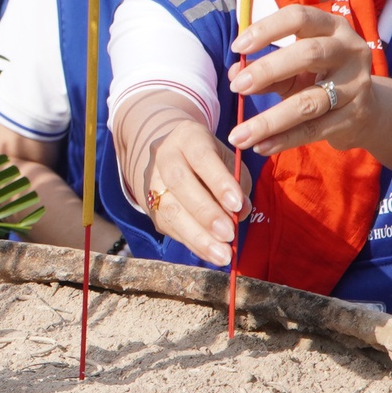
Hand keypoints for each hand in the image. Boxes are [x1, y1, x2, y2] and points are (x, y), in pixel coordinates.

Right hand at [135, 117, 249, 266]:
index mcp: (187, 137)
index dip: (219, 181)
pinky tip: (211, 254)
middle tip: (229, 234)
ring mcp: (152, 182)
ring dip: (198, 236)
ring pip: (170, 210)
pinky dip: (193, 243)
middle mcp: (164, 157)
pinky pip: (170, 227)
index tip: (237, 205)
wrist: (169, 155)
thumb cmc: (209, 159)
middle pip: (180, 183)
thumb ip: (238, 182)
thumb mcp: (227, 160)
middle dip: (206, 212)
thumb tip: (241, 213)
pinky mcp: (150, 207)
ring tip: (222, 254)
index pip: (202, 157)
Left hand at [227, 4, 374, 158]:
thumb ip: (266, 70)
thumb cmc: (321, 80)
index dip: (267, 29)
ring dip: (269, 120)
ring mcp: (356, 84)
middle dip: (267, 70)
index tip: (237, 47)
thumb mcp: (294, 70)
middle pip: (308, 54)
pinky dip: (284, 139)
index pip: (299, 17)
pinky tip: (261, 145)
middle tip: (236, 87)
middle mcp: (350, 51)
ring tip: (239, 135)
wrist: (367, 111)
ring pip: (309, 101)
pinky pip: (314, 129)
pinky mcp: (356, 115)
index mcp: (332, 28)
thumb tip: (233, 72)